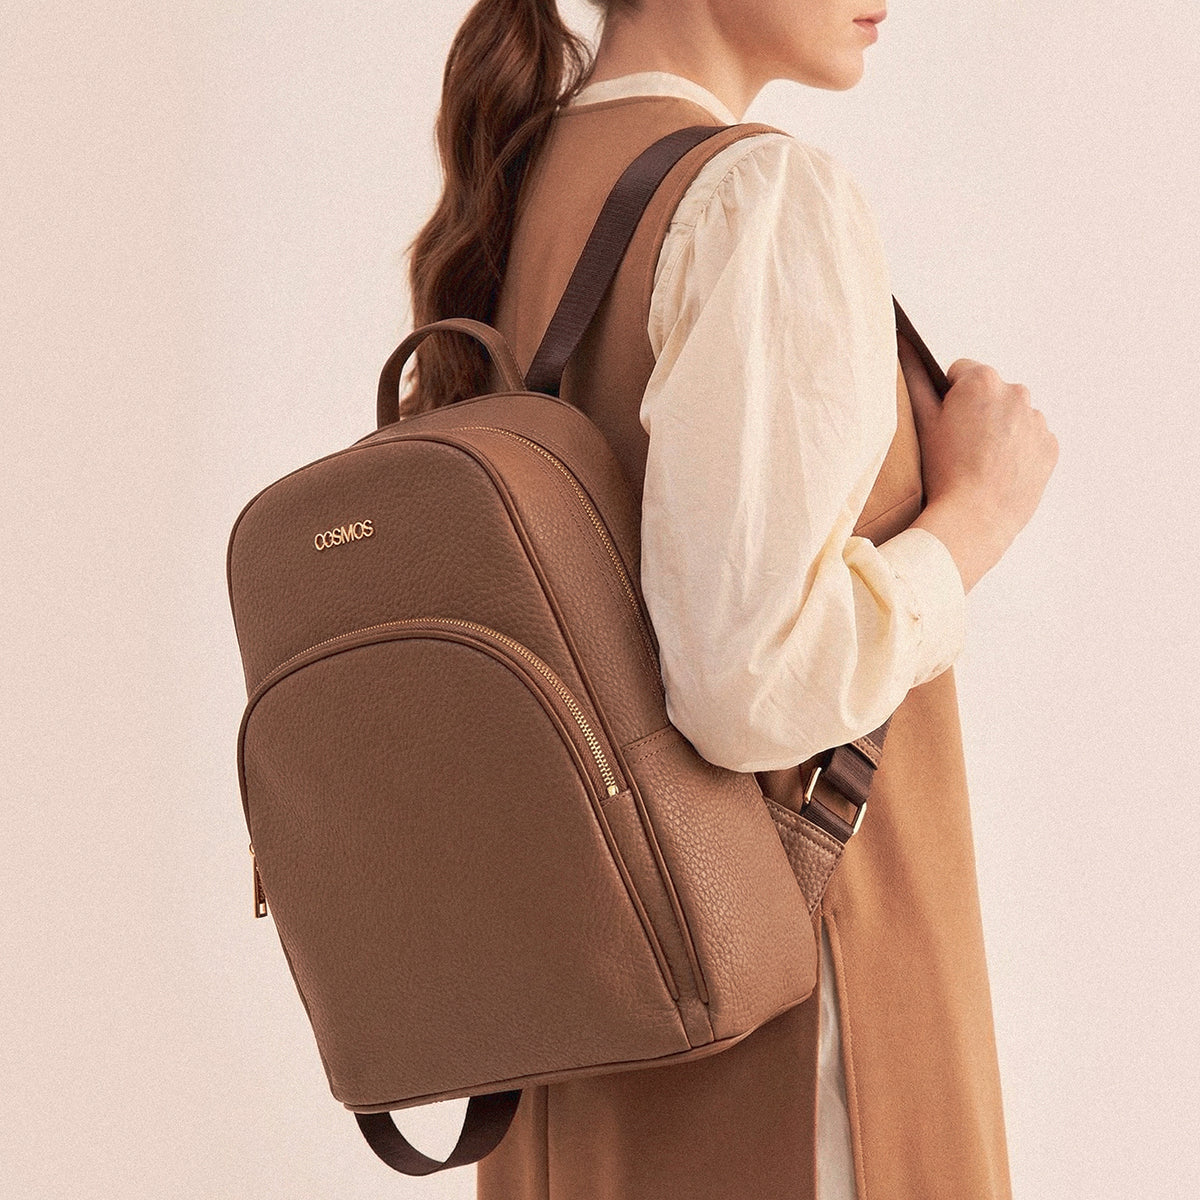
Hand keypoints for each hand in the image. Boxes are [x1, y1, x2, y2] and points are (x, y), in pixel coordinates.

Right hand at [901, 341, 1059, 592]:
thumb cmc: (942, 470)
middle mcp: (1016, 391)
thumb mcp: (921, 421)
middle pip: (990, 392)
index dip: (947, 397)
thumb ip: (913, 377)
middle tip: (959, 446)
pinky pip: (1031, 439)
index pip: (960, 371)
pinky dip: (1017, 450)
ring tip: (980, 462)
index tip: (944, 424)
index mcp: (982, 380)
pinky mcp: (1050, 446)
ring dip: (999, 429)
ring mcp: (1037, 419)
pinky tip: (998, 471)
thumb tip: (904, 344)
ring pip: (1012, 416)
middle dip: (977, 411)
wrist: (974, 519)